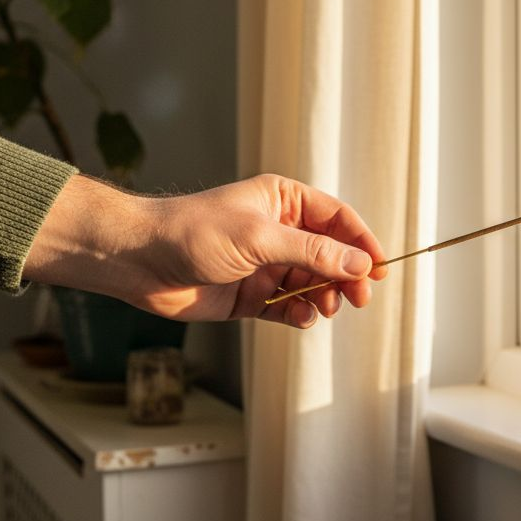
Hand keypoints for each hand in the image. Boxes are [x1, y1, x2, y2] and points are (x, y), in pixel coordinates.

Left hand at [24, 174, 387, 328]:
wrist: (140, 262)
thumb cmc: (193, 233)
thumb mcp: (260, 238)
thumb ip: (313, 253)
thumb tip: (359, 264)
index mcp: (283, 202)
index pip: (337, 220)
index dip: (362, 243)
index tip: (381, 269)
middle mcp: (278, 231)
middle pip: (330, 255)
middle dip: (346, 276)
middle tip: (358, 298)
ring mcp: (266, 264)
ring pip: (312, 283)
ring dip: (324, 297)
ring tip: (324, 308)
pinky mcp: (252, 295)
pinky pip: (289, 307)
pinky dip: (300, 314)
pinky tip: (300, 318)